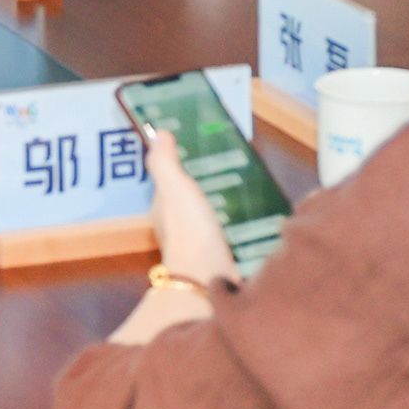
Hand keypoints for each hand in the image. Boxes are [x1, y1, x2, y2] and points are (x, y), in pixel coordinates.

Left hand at [141, 128, 239, 284]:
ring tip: (245, 184)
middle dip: (203, 182)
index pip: (168, 181)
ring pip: (206, 214)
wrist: (206, 276)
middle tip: (229, 163)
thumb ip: (165, 163)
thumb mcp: (175, 188)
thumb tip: (158, 133)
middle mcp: (176, 224)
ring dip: (220, 201)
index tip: (198, 147)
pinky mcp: (216, 254)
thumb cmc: (189, 228)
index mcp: (163, 206)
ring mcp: (196, 241)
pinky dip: (233, 221)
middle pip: (188, 198)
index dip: (178, 165)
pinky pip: (224, 230)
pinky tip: (250, 213)